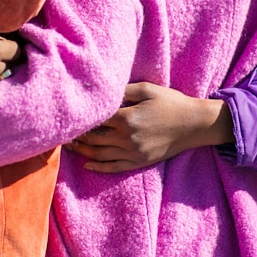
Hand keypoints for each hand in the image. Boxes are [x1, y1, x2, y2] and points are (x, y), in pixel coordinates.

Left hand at [66, 82, 232, 172]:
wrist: (194, 124)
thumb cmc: (171, 102)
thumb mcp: (147, 89)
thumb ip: (123, 90)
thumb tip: (103, 94)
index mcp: (126, 118)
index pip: (95, 121)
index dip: (80, 120)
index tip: (68, 118)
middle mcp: (127, 138)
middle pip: (93, 139)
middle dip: (76, 136)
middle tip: (62, 133)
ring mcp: (133, 152)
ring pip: (100, 155)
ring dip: (82, 152)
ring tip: (69, 147)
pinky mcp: (140, 162)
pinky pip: (115, 167)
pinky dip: (99, 167)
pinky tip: (88, 164)